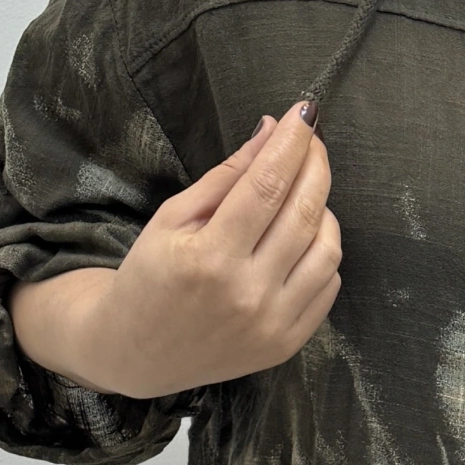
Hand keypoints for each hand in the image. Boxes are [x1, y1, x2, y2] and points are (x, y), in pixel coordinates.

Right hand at [10, 105, 340, 395]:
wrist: (136, 352)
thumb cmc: (149, 277)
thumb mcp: (172, 218)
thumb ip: (225, 176)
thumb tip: (270, 131)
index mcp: (208, 259)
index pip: (267, 186)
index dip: (291, 143)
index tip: (305, 112)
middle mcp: (246, 294)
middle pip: (304, 213)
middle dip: (314, 165)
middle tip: (310, 141)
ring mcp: (271, 324)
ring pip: (327, 249)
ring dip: (324, 208)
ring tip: (301, 192)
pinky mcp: (287, 345)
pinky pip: (328, 285)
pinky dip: (323, 251)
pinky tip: (301, 236)